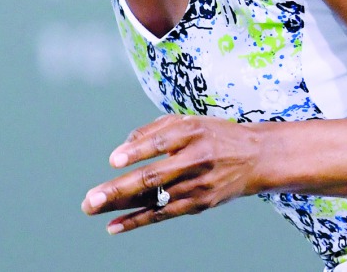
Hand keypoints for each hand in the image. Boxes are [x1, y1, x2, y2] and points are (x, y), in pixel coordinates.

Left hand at [81, 114, 265, 234]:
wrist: (256, 158)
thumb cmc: (214, 135)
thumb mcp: (190, 121)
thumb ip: (155, 129)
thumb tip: (123, 146)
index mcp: (193, 132)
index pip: (162, 142)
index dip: (137, 151)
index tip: (113, 160)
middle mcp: (196, 159)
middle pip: (154, 176)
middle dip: (120, 189)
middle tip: (91, 198)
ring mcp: (198, 185)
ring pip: (154, 198)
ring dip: (121, 206)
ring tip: (91, 208)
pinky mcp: (199, 204)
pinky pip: (163, 214)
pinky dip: (137, 221)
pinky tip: (114, 226)